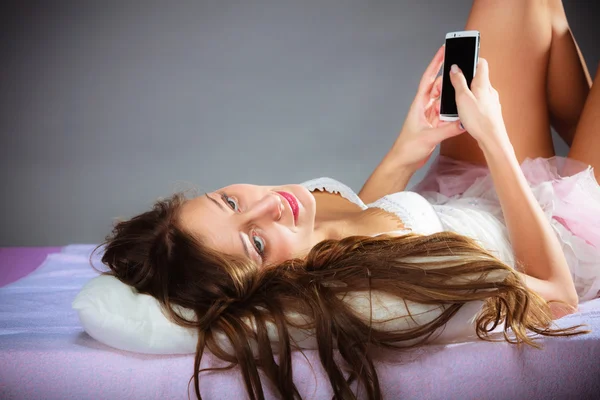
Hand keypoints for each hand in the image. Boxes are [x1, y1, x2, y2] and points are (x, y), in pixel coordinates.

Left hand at [394, 45, 465, 170]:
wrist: (403, 162)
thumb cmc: (408, 148)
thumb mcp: (429, 137)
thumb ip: (448, 130)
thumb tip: (463, 123)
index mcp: (419, 105)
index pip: (428, 79)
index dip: (435, 64)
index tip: (443, 50)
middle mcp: (424, 108)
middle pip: (438, 87)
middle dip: (448, 77)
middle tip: (461, 66)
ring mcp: (429, 116)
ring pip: (443, 101)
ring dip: (452, 96)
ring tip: (464, 87)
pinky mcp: (434, 125)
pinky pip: (446, 114)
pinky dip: (454, 112)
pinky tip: (462, 111)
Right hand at [449, 58, 510, 149]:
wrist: (492, 138)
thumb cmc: (479, 119)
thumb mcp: (462, 98)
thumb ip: (458, 81)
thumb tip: (455, 68)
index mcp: (483, 83)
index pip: (481, 63)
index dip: (472, 59)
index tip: (463, 59)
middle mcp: (490, 90)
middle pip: (479, 77)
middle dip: (467, 78)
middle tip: (455, 82)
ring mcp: (492, 101)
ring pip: (479, 90)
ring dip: (469, 92)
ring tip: (458, 100)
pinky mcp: (491, 111)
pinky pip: (481, 102)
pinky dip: (473, 102)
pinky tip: (466, 111)